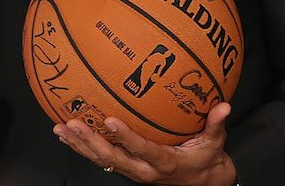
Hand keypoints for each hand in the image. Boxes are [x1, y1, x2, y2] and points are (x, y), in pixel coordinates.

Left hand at [53, 103, 236, 185]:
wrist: (202, 184)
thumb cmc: (206, 160)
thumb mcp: (215, 144)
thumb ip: (215, 124)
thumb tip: (224, 105)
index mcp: (165, 162)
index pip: (143, 150)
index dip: (126, 138)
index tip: (110, 120)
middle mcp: (145, 170)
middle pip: (113, 158)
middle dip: (90, 141)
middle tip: (72, 124)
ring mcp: (133, 171)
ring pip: (101, 160)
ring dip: (79, 145)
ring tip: (60, 129)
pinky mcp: (125, 168)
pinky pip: (100, 159)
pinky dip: (82, 147)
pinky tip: (65, 134)